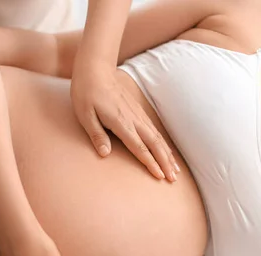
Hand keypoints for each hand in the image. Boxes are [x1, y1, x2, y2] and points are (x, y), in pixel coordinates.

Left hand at [71, 61, 179, 181]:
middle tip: (173, 179)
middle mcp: (133, 119)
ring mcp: (137, 115)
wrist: (95, 70)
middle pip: (154, 144)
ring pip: (157, 138)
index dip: (150, 163)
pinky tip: (167, 151)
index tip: (160, 176)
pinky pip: (154, 130)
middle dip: (165, 162)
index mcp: (121, 122)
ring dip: (168, 154)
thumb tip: (105, 154)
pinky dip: (163, 143)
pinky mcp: (138, 111)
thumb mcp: (85, 115)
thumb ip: (97, 135)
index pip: (139, 147)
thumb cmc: (86, 93)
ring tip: (175, 170)